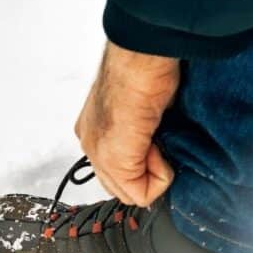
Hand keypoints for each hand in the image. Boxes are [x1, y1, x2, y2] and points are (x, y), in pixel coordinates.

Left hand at [74, 41, 179, 206]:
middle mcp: (91, 143)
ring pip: (130, 193)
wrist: (142, 59)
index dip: (145, 164)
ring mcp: (98, 152)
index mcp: (94, 129)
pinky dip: (161, 176)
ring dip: (155, 174)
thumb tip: (160, 148)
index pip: (116, 171)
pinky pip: (141, 193)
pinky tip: (158, 144)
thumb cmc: (146, 69)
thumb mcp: (145, 107)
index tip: (158, 138)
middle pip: (120, 186)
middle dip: (147, 175)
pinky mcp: (114, 159)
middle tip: (160, 142)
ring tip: (159, 139)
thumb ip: (143, 134)